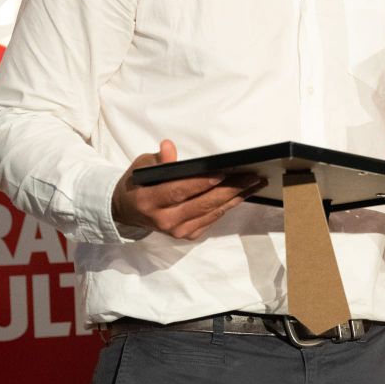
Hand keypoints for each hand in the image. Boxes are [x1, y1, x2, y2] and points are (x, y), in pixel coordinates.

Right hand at [111, 140, 265, 240]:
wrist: (129, 211)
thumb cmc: (139, 183)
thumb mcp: (142, 166)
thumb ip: (159, 160)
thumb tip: (169, 147)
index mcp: (149, 201)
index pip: (179, 191)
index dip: (201, 183)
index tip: (223, 172)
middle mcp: (164, 220)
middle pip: (202, 204)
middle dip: (230, 189)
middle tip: (252, 176)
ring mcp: (177, 231)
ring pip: (212, 213)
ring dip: (236, 197)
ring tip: (255, 183)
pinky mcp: (187, 235)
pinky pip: (212, 219)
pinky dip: (228, 206)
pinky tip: (242, 194)